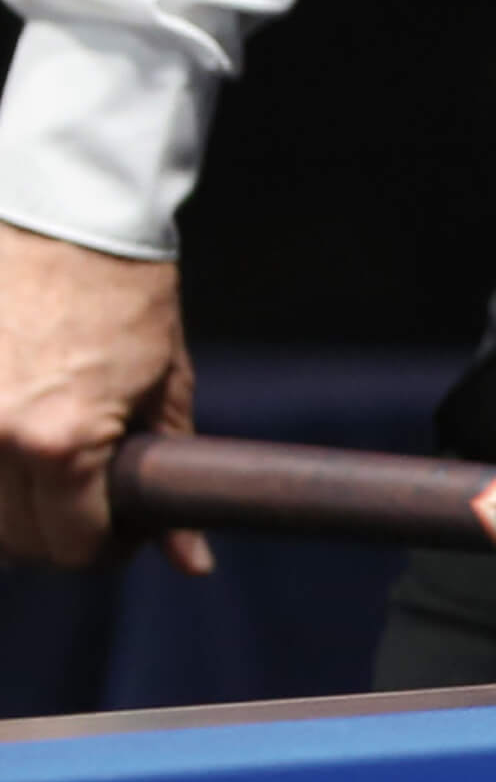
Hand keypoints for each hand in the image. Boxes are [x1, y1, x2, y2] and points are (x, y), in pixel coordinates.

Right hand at [0, 220, 212, 572]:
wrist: (70, 218)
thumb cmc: (127, 293)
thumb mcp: (164, 384)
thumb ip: (169, 472)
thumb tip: (193, 563)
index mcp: (60, 442)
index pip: (75, 547)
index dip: (112, 546)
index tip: (127, 524)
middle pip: (18, 544)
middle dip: (62, 533)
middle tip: (92, 496)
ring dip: (16, 509)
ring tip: (55, 467)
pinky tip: (20, 449)